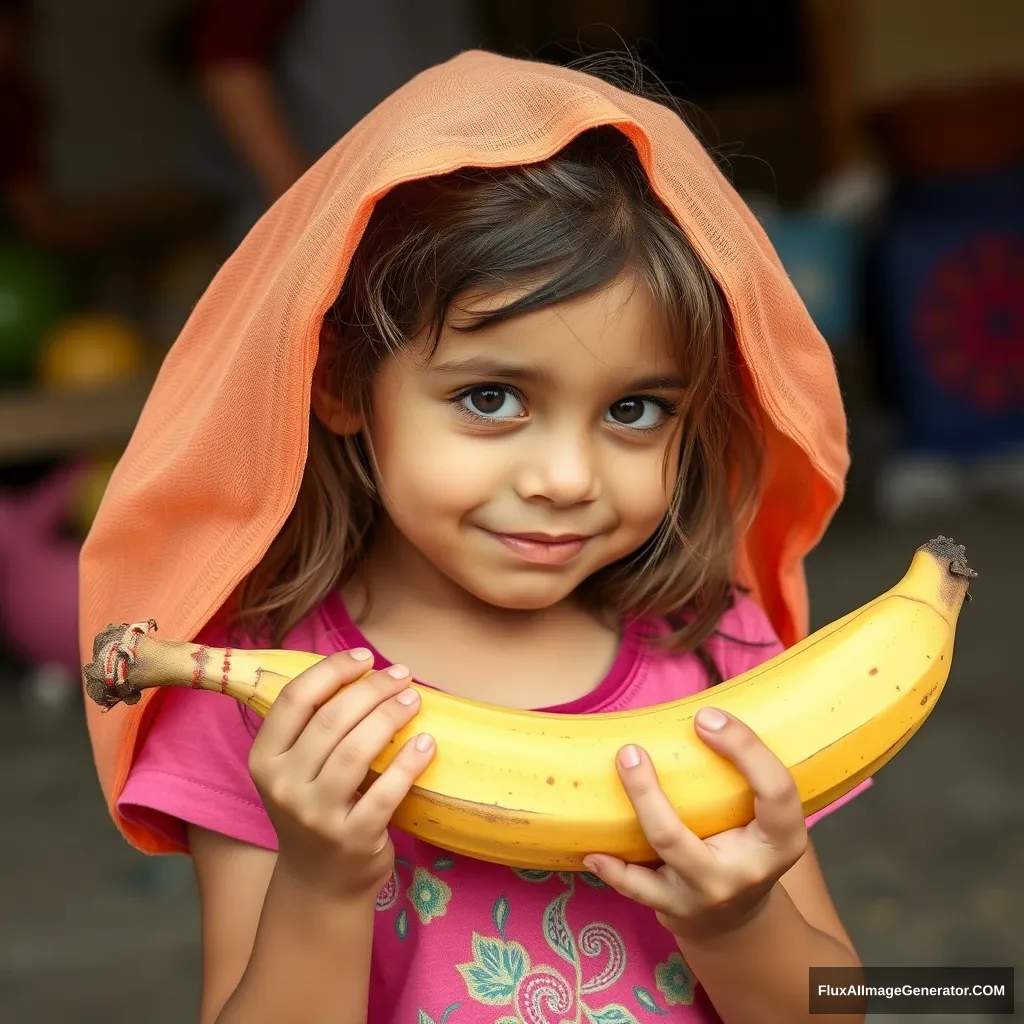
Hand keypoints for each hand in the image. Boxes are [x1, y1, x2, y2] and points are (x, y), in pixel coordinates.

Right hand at [248, 649, 435, 902]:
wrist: (320, 883)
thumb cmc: (315, 807)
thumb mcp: (296, 769)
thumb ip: (315, 725)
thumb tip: (366, 669)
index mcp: (265, 759)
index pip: (295, 699)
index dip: (332, 670)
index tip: (365, 657)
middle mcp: (283, 786)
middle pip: (331, 720)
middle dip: (372, 688)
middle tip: (402, 675)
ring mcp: (316, 816)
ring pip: (356, 751)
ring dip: (390, 716)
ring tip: (414, 699)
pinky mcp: (352, 839)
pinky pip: (385, 793)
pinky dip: (408, 763)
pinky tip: (426, 743)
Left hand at [582, 707, 806, 942]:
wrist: (740, 920)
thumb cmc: (747, 845)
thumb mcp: (764, 818)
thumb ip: (743, 774)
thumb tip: (703, 707)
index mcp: (780, 841)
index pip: (776, 791)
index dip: (745, 749)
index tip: (707, 717)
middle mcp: (745, 871)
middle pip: (691, 831)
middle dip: (651, 792)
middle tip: (631, 749)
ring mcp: (705, 894)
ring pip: (663, 850)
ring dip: (637, 806)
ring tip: (620, 767)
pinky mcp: (674, 908)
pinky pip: (636, 886)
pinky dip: (612, 868)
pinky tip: (592, 850)